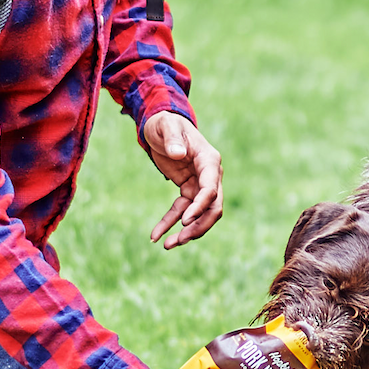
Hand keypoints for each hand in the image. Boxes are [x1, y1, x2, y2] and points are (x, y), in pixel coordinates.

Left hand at [142, 111, 223, 248]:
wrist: (160, 125)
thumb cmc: (165, 123)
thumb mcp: (166, 126)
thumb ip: (173, 138)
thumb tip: (180, 154)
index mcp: (209, 160)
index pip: (211, 189)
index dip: (200, 207)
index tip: (184, 222)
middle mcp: (210, 175)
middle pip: (212, 208)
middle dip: (198, 227)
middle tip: (179, 240)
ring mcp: (200, 184)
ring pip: (199, 215)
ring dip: (185, 232)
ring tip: (167, 245)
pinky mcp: (187, 189)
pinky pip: (181, 211)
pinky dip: (170, 223)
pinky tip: (156, 235)